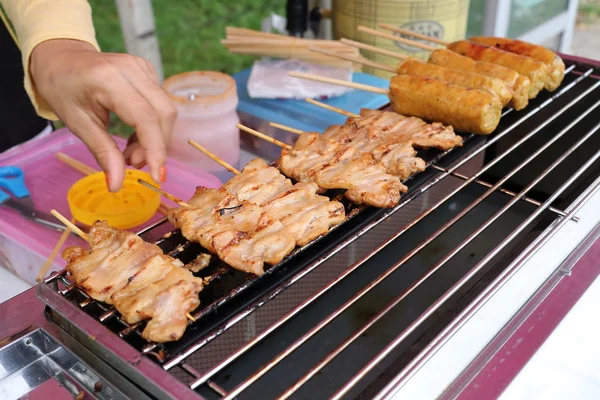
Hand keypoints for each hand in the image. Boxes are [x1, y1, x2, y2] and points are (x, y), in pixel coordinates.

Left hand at [30, 39, 176, 190]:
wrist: (60, 58)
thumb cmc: (63, 89)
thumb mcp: (77, 124)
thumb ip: (102, 152)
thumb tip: (117, 185)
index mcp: (108, 78)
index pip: (145, 117)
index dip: (155, 149)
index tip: (157, 177)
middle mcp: (132, 68)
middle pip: (164, 113)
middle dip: (157, 146)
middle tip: (134, 164)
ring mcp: (143, 67)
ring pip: (166, 110)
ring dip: (154, 139)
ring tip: (130, 153)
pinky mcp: (148, 71)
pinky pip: (160, 105)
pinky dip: (151, 128)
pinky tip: (134, 137)